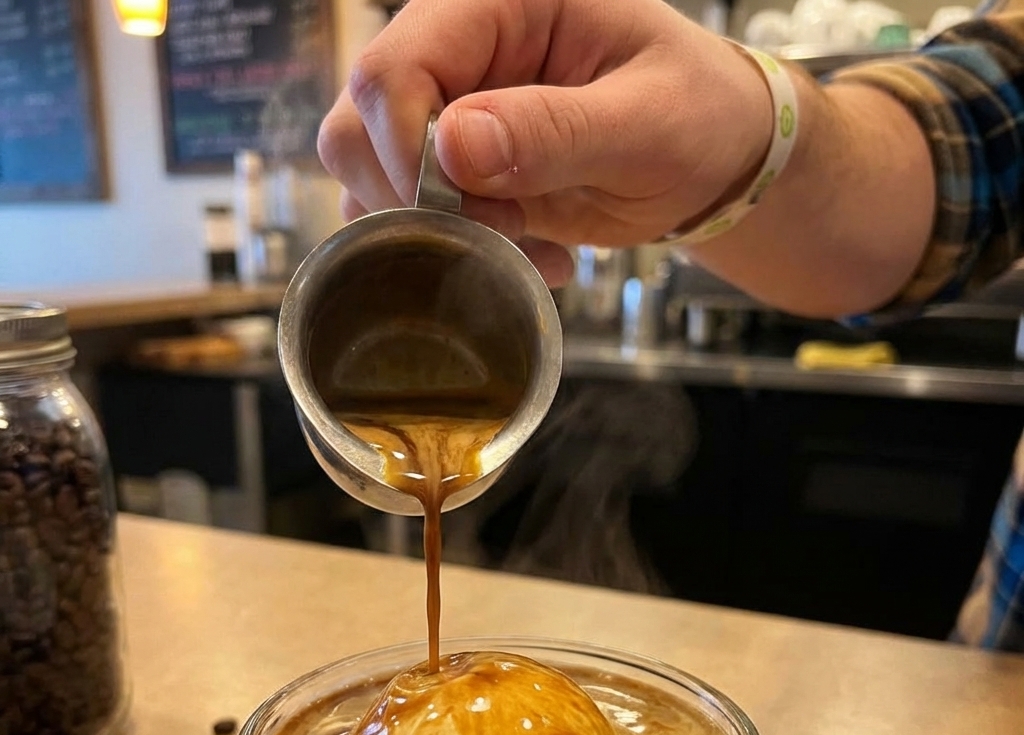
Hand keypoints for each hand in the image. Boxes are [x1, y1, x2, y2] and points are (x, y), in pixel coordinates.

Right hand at [317, 0, 772, 286]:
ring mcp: (447, 115)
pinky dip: (455, 252)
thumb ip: (555, 131)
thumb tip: (453, 146)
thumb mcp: (646, 122)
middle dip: (419, 201)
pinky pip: (409, 218)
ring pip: (369, 177)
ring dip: (439, 235)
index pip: (394, 66)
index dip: (406, 149)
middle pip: (358, 123)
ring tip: (530, 245)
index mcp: (497, 6)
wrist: (709, 159)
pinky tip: (530, 252)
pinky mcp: (453, 173)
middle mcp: (457, 53)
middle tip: (508, 228)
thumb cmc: (696, 116)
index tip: (470, 210)